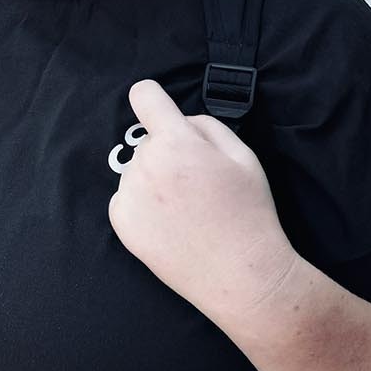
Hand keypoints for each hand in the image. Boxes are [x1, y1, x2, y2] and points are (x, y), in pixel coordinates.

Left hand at [108, 80, 300, 328]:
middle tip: (198, 183)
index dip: (152, 97)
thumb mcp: (244, 156)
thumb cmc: (249, 212)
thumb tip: (182, 120)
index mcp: (176, 142)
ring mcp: (129, 195)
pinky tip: (171, 225)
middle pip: (149, 142)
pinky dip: (143, 206)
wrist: (241, 274)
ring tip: (187, 210)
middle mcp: (144, 165)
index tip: (156, 107)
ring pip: (137, 171)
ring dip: (154, 180)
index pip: (144, 96)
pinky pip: (126, 199)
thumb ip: (207, 126)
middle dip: (169, 152)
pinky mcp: (121, 222)